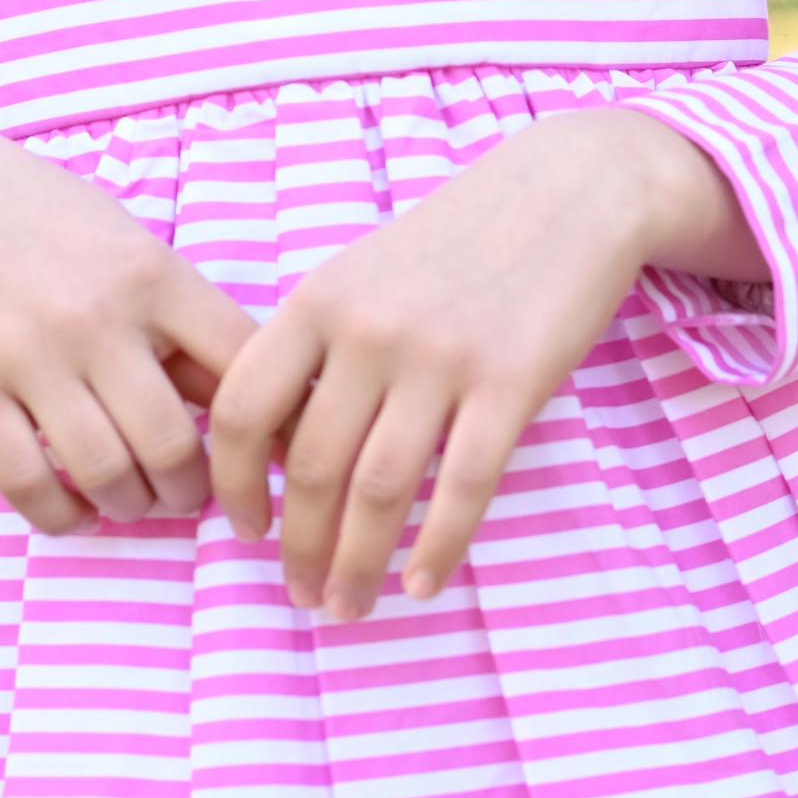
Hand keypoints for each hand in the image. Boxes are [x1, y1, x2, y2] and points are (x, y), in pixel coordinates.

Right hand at [0, 112, 280, 534]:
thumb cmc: (46, 218)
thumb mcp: (129, 244)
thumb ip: (181, 317)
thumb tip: (246, 398)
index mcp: (154, 274)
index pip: (240, 364)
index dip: (262, 423)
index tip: (258, 452)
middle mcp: (98, 318)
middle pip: (175, 444)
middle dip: (193, 489)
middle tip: (187, 490)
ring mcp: (30, 356)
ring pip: (107, 474)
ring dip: (131, 507)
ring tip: (132, 499)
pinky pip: (28, 485)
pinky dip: (63, 517)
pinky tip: (75, 510)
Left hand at [205, 105, 697, 620]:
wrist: (565, 192)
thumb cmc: (455, 242)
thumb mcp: (364, 274)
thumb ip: (319, 348)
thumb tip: (277, 453)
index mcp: (318, 299)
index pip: (242, 409)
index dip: (232, 483)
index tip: (245, 530)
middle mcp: (369, 330)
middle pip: (310, 467)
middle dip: (300, 547)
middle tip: (304, 596)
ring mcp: (440, 357)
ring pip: (380, 490)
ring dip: (358, 563)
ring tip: (351, 605)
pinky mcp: (510, 383)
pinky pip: (463, 488)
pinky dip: (438, 549)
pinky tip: (423, 585)